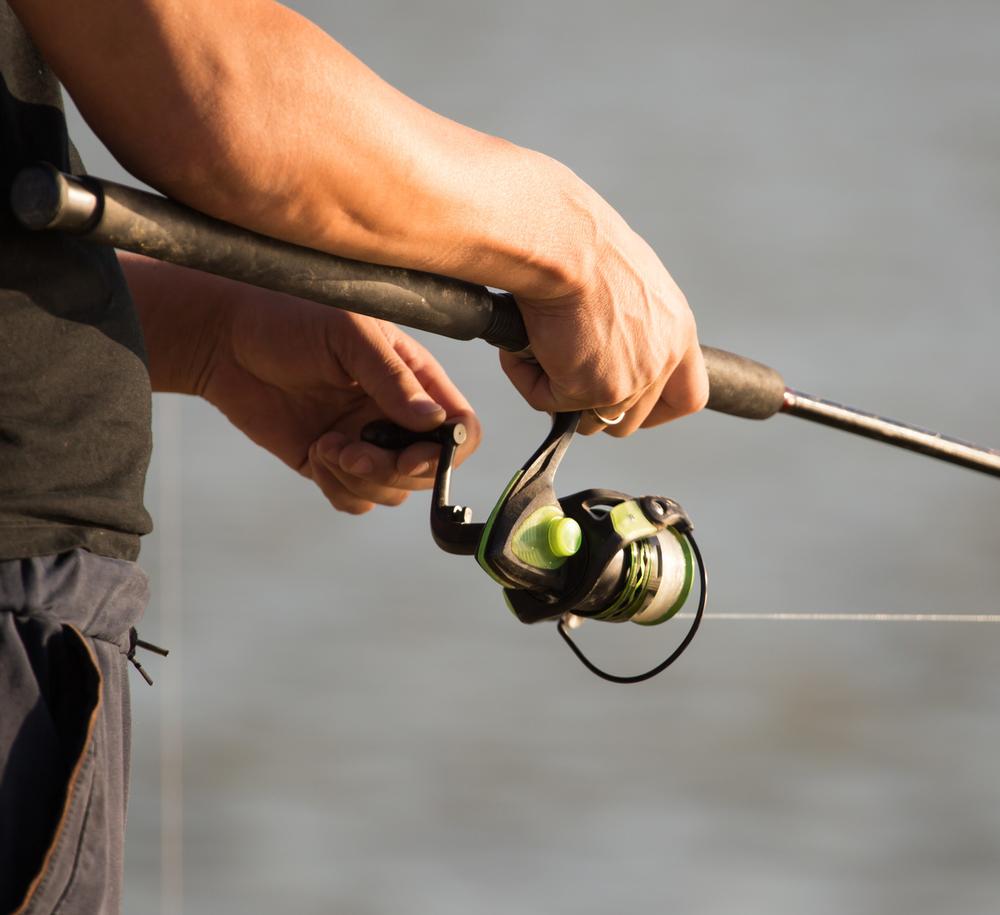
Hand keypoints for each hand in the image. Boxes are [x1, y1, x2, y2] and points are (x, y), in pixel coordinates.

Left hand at [198, 285, 478, 513]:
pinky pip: (356, 500)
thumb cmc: (288, 317)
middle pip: (428, 470)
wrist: (222, 337)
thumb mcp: (348, 335)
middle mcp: (396, 415)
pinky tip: (315, 452)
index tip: (412, 455)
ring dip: (362, 479)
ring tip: (326, 445)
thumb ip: (392, 378)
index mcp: (415, 379)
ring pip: (392, 491)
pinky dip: (340, 489)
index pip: (461, 428)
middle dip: (394, 471)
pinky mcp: (330, 463)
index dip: (449, 452)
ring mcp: (365, 442)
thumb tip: (435, 422)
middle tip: (354, 454)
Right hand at [498, 188, 707, 435]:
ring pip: (589, 420)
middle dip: (593, 406)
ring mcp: (633, 380)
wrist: (563, 243)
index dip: (657, 410)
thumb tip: (594, 346)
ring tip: (538, 347)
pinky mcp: (595, 390)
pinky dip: (530, 379)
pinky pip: (550, 402)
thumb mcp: (623, 283)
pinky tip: (525, 344)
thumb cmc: (582, 245)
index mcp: (677, 330)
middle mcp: (663, 359)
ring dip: (558, 392)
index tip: (628, 404)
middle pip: (631, 420)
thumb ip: (626, 324)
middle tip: (560, 374)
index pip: (688, 396)